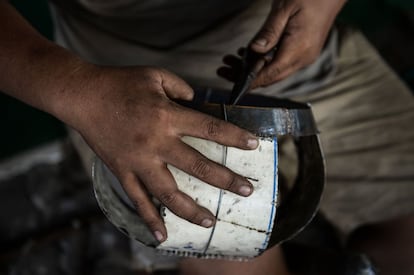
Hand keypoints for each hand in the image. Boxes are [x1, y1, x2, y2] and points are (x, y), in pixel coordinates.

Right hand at [70, 66, 257, 241]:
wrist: (83, 96)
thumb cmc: (121, 82)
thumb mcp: (155, 75)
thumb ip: (181, 88)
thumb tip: (197, 101)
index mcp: (167, 116)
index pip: (210, 129)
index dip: (235, 137)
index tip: (254, 145)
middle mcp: (156, 143)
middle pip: (198, 166)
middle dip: (226, 180)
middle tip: (247, 190)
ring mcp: (138, 161)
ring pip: (168, 193)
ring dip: (191, 210)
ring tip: (210, 222)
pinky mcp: (122, 172)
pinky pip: (137, 200)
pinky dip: (149, 219)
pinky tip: (162, 236)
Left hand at [218, 0, 345, 87]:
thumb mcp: (284, 8)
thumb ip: (268, 32)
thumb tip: (253, 51)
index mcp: (298, 49)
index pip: (269, 74)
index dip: (249, 81)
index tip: (231, 81)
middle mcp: (303, 58)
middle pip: (270, 76)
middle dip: (245, 76)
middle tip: (223, 69)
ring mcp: (304, 56)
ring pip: (274, 71)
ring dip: (252, 69)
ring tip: (230, 61)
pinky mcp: (303, 51)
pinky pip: (280, 63)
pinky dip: (263, 62)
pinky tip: (248, 54)